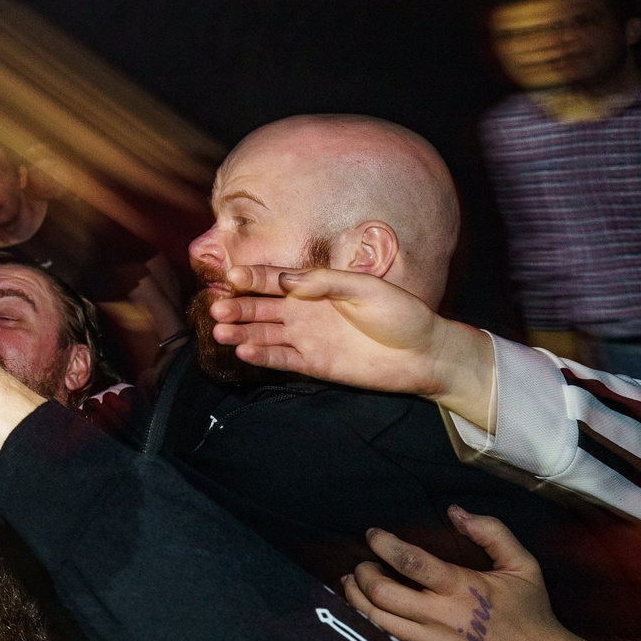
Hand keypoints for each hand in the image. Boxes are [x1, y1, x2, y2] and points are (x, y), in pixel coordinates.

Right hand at [206, 266, 495, 427]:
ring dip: (241, 331)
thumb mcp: (365, 287)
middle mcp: (305, 312)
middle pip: (261, 307)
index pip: (274, 280)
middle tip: (215, 308)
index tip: (231, 276)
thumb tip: (285, 279)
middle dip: (237, 306)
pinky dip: (263, 354)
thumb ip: (324, 282)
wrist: (425, 352)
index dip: (252, 277)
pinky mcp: (314, 364)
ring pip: (264, 333)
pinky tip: (244, 350)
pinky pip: (282, 359)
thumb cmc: (400, 313)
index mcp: (316, 288)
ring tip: (220, 330)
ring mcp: (308, 338)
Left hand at [343, 508, 607, 640]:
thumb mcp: (522, 566)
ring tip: (353, 582)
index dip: (384, 543)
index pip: (409, 561)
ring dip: (359, 598)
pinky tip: (372, 609)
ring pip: (379, 620)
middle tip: (362, 563)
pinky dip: (376, 622)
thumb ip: (491, 533)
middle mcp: (441, 618)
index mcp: (462, 589)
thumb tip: (455, 512)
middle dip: (364, 574)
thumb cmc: (532, 613)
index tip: (373, 533)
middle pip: (382, 593)